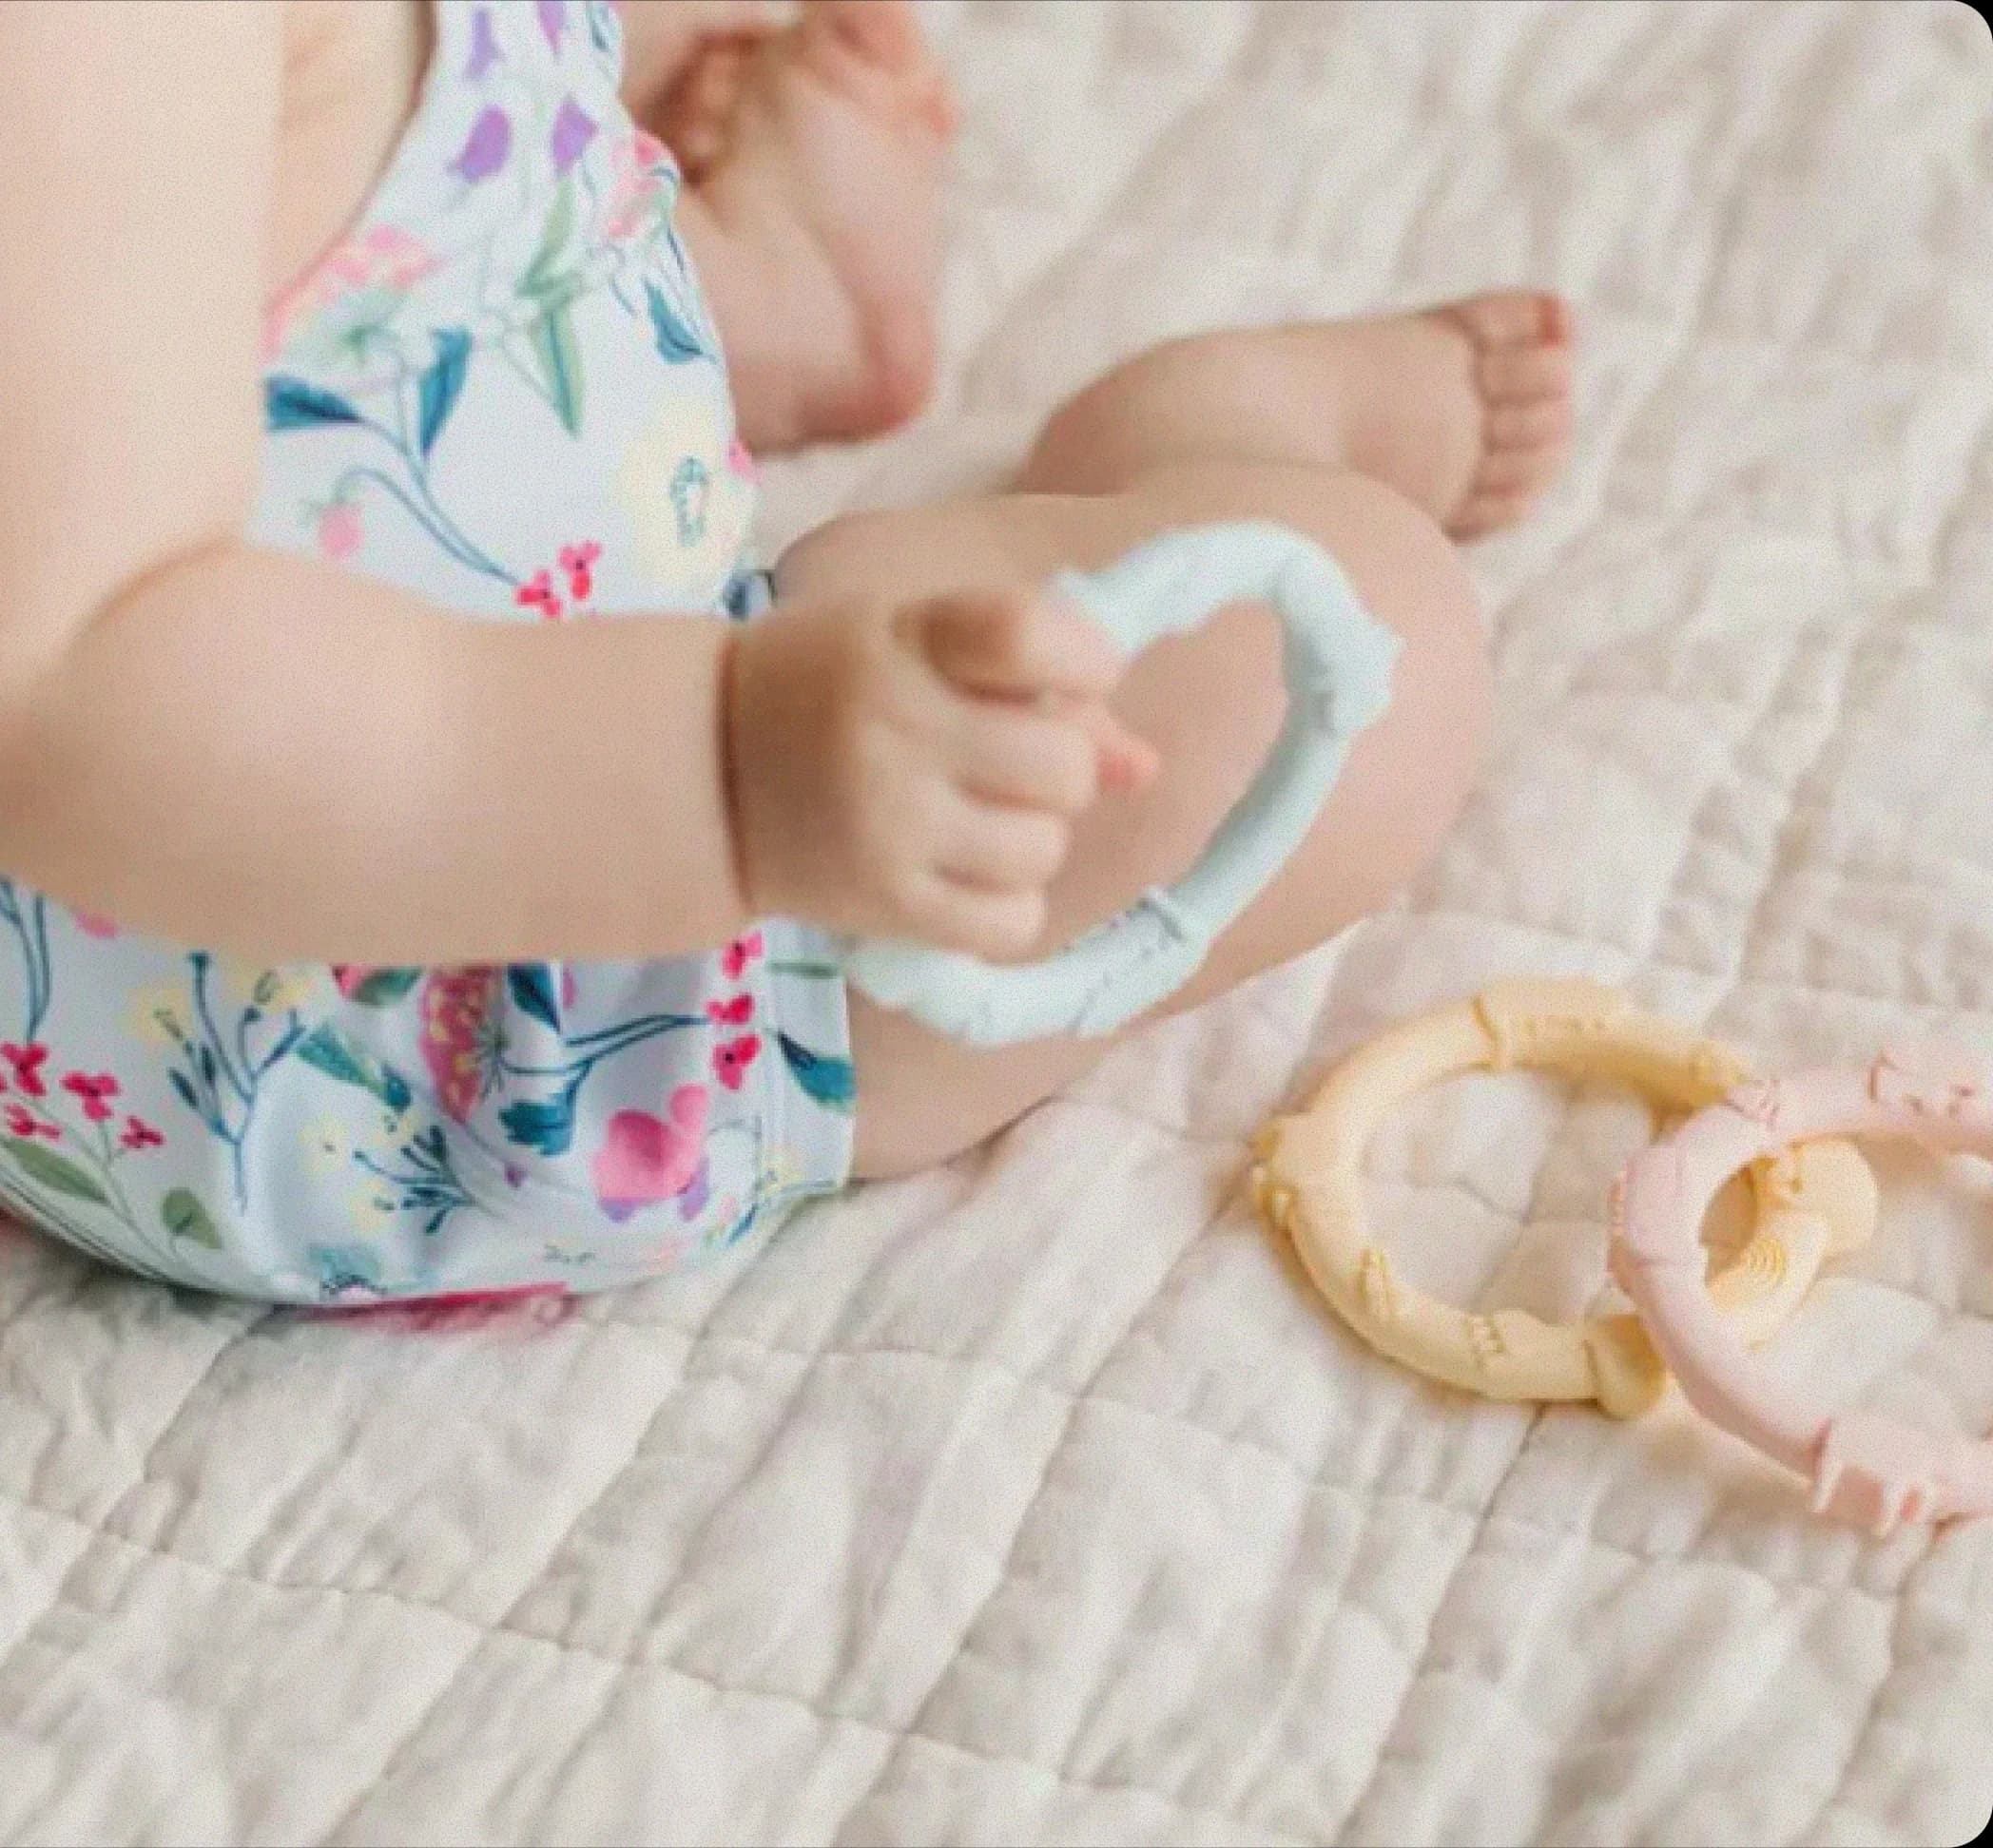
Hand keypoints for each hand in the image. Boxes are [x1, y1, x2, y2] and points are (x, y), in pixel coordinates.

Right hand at [726, 589, 1159, 958]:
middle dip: (1058, 769)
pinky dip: (1007, 905)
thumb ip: (1036, 686)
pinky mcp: (884, 905)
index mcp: (907, 639)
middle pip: (1063, 766)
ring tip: (972, 822)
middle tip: (1006, 767)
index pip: (1033, 635)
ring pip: (1044, 849)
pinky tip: (966, 876)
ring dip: (1030, 840)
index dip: (1085, 661)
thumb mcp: (916, 643)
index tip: (1074, 676)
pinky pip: (1011, 922)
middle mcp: (897, 729)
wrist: (699, 770)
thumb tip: (1143, 768)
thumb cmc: (830, 688)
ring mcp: (890, 824)